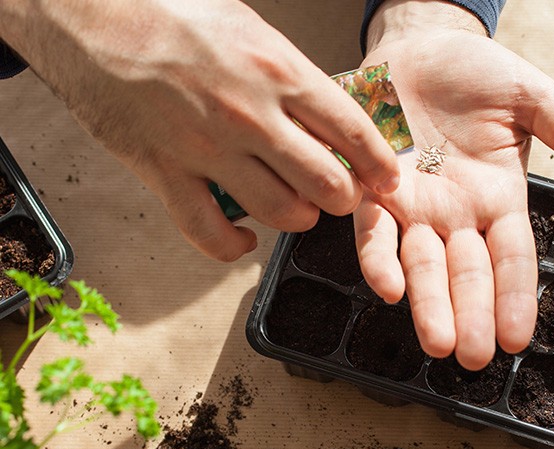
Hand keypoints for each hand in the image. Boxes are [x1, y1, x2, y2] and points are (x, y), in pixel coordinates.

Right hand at [0, 0, 399, 260]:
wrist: (92, 13)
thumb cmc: (172, 14)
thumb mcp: (251, 30)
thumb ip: (292, 78)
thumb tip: (328, 117)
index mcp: (278, 71)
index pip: (352, 131)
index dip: (379, 164)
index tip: (387, 180)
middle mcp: (250, 115)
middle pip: (326, 183)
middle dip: (343, 198)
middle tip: (340, 194)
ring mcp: (207, 149)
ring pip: (280, 213)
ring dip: (298, 218)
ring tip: (297, 208)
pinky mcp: (165, 173)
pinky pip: (209, 234)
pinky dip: (233, 246)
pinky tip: (243, 238)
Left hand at [355, 0, 553, 369]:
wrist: (420, 45)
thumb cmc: (476, 74)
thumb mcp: (532, 98)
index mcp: (499, 200)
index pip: (511, 260)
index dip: (515, 297)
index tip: (517, 338)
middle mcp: (457, 214)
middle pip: (467, 274)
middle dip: (470, 315)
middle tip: (473, 358)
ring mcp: (415, 207)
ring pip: (422, 264)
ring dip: (428, 304)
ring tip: (437, 341)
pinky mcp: (374, 188)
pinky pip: (374, 229)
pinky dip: (378, 257)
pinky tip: (387, 286)